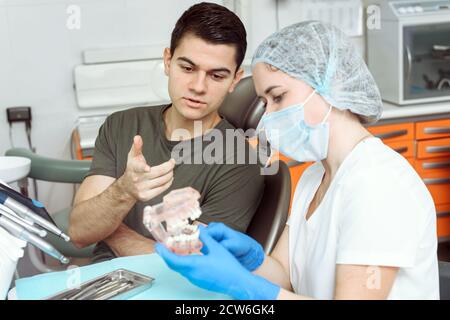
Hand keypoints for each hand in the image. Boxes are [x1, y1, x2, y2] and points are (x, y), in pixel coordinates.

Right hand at [118, 135, 174, 201]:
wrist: (126, 188)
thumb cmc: (132, 169)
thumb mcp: (132, 157)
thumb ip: (136, 147)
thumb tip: (137, 137)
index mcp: (133, 168)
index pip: (139, 168)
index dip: (143, 168)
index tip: (147, 168)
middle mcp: (137, 180)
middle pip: (159, 173)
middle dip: (169, 167)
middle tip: (173, 162)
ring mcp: (142, 189)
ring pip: (162, 181)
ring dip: (170, 174)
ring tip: (171, 170)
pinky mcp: (146, 197)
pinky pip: (162, 189)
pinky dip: (168, 183)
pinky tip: (170, 178)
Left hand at [155, 226, 279, 299]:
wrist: (237, 282)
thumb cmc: (229, 267)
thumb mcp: (217, 248)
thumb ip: (206, 239)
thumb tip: (200, 230)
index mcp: (195, 265)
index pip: (172, 260)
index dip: (163, 253)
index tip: (157, 246)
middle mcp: (192, 274)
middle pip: (174, 265)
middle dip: (166, 255)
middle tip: (162, 247)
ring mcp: (195, 279)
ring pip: (180, 269)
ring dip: (174, 260)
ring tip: (173, 250)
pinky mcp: (199, 281)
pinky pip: (186, 272)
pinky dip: (182, 264)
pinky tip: (186, 258)